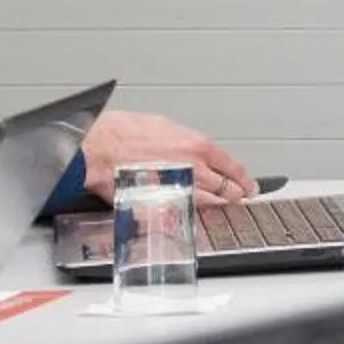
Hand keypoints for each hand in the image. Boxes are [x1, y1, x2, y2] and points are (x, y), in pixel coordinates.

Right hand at [81, 111, 253, 208]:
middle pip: (228, 190)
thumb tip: (199, 153)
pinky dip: (190, 215)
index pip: (234, 169)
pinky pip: (183, 214)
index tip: (248, 185)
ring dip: (216, 207)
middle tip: (237, 198)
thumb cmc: (122, 132)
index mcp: (198, 147)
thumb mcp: (166, 127)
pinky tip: (191, 214)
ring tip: (219, 207)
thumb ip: (188, 144)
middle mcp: (193, 169)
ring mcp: (177, 189)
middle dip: (235, 195)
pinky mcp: (160, 204)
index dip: (244, 180)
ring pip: (210, 205)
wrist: (95, 147)